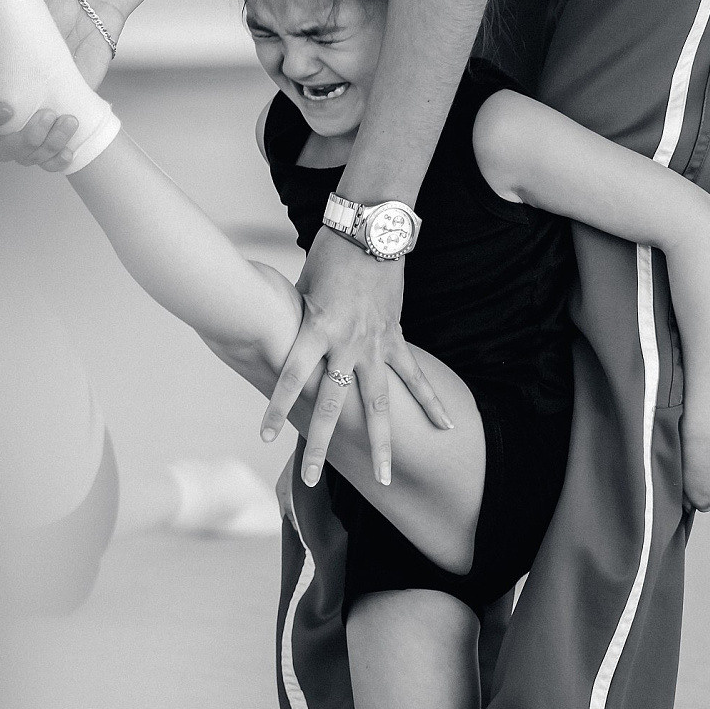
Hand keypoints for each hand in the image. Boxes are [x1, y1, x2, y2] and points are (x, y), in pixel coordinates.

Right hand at [0, 0, 121, 154]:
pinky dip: (59, 160)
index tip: (8, 108)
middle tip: (47, 114)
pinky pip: (54, 158)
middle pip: (4, 149)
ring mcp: (39, 121)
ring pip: (31, 156)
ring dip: (48, 146)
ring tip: (68, 121)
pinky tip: (69, 152)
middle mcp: (13, 113)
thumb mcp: (5, 27)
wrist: (82, 12)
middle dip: (24, 140)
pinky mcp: (65, 125)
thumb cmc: (38, 16)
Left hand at [262, 227, 451, 487]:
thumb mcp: (301, 291)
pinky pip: (415, 377)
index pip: (291, 376)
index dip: (276, 407)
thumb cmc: (327, 257)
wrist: (369, 229)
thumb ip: (296, 325)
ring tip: (385, 478)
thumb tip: (280, 346)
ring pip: (378, 404)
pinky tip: (446, 429)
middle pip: (331, 404)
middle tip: (311, 479)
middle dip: (321, 443)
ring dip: (381, 443)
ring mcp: (375, 345)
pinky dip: (430, 403)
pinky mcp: (396, 338)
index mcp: (316, 329)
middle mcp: (346, 343)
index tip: (263, 437)